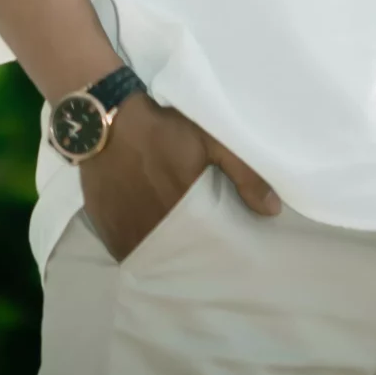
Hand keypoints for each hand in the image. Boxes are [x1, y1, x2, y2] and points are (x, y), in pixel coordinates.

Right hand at [79, 95, 279, 262]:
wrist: (104, 117)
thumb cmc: (160, 127)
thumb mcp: (208, 138)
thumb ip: (242, 172)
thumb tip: (272, 211)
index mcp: (182, 212)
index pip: (204, 248)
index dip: (213, 253)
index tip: (222, 256)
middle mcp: (153, 229)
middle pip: (176, 256)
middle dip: (188, 257)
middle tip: (199, 255)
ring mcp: (125, 230)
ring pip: (149, 255)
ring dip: (161, 255)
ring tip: (173, 253)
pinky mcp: (103, 225)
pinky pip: (124, 249)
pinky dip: (136, 247)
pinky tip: (144, 239)